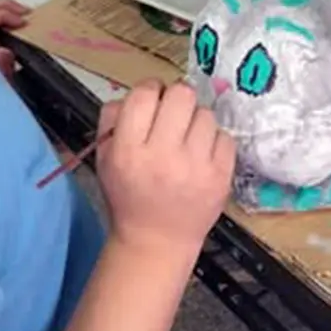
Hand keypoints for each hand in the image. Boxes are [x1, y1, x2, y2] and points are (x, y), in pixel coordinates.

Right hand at [96, 80, 236, 256]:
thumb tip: (140, 92)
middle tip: (173, 115)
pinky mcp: (221, 177)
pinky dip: (214, 141)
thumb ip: (112, 119)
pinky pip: (225, 136)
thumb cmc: (129, 196)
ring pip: (205, 114)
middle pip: (181, 95)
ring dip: (195, 121)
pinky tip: (202, 155)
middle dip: (176, 98)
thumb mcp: (105, 158)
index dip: (149, 90)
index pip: (144, 94)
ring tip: (187, 140)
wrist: (157, 241)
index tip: (152, 100)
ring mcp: (196, 167)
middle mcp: (163, 156)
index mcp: (129, 150)